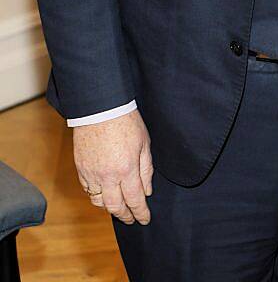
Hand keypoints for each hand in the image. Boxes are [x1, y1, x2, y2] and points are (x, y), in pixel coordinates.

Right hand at [73, 109, 152, 224]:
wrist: (100, 108)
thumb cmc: (126, 122)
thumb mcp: (144, 143)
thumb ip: (146, 169)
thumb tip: (147, 191)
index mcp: (127, 168)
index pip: (135, 200)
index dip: (141, 212)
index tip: (145, 219)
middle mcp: (108, 175)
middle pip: (116, 206)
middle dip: (125, 216)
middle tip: (132, 219)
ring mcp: (92, 174)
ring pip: (99, 202)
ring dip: (110, 208)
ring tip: (119, 208)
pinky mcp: (81, 169)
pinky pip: (88, 190)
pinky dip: (97, 196)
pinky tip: (105, 194)